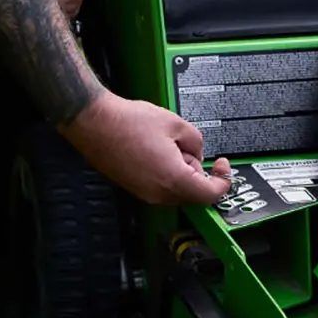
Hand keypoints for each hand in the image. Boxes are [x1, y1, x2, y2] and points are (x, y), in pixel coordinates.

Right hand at [61, 92, 232, 205]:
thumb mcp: (176, 124)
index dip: (223, 181)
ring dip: (180, 170)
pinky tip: (153, 150)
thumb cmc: (128, 122)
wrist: (94, 123)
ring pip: (177, 189)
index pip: (209, 194)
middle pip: (193, 192)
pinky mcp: (135, 188)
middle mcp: (159, 193)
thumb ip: (197, 142)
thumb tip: (198, 154)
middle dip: (196, 170)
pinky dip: (166, 172)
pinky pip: (161, 186)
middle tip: (185, 145)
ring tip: (164, 143)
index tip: (222, 167)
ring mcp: (145, 193)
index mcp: (174, 179)